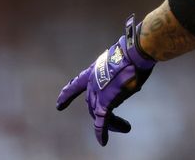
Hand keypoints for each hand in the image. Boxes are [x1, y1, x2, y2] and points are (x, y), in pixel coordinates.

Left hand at [56, 14, 155, 144]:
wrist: (135, 53)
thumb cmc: (133, 52)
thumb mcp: (121, 60)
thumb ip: (120, 70)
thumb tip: (129, 78)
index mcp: (95, 69)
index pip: (77, 84)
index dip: (68, 94)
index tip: (59, 105)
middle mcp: (93, 82)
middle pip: (91, 102)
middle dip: (101, 112)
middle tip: (115, 121)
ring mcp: (97, 92)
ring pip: (98, 113)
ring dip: (111, 123)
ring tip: (124, 127)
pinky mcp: (105, 103)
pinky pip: (102, 121)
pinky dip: (102, 132)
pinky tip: (102, 141)